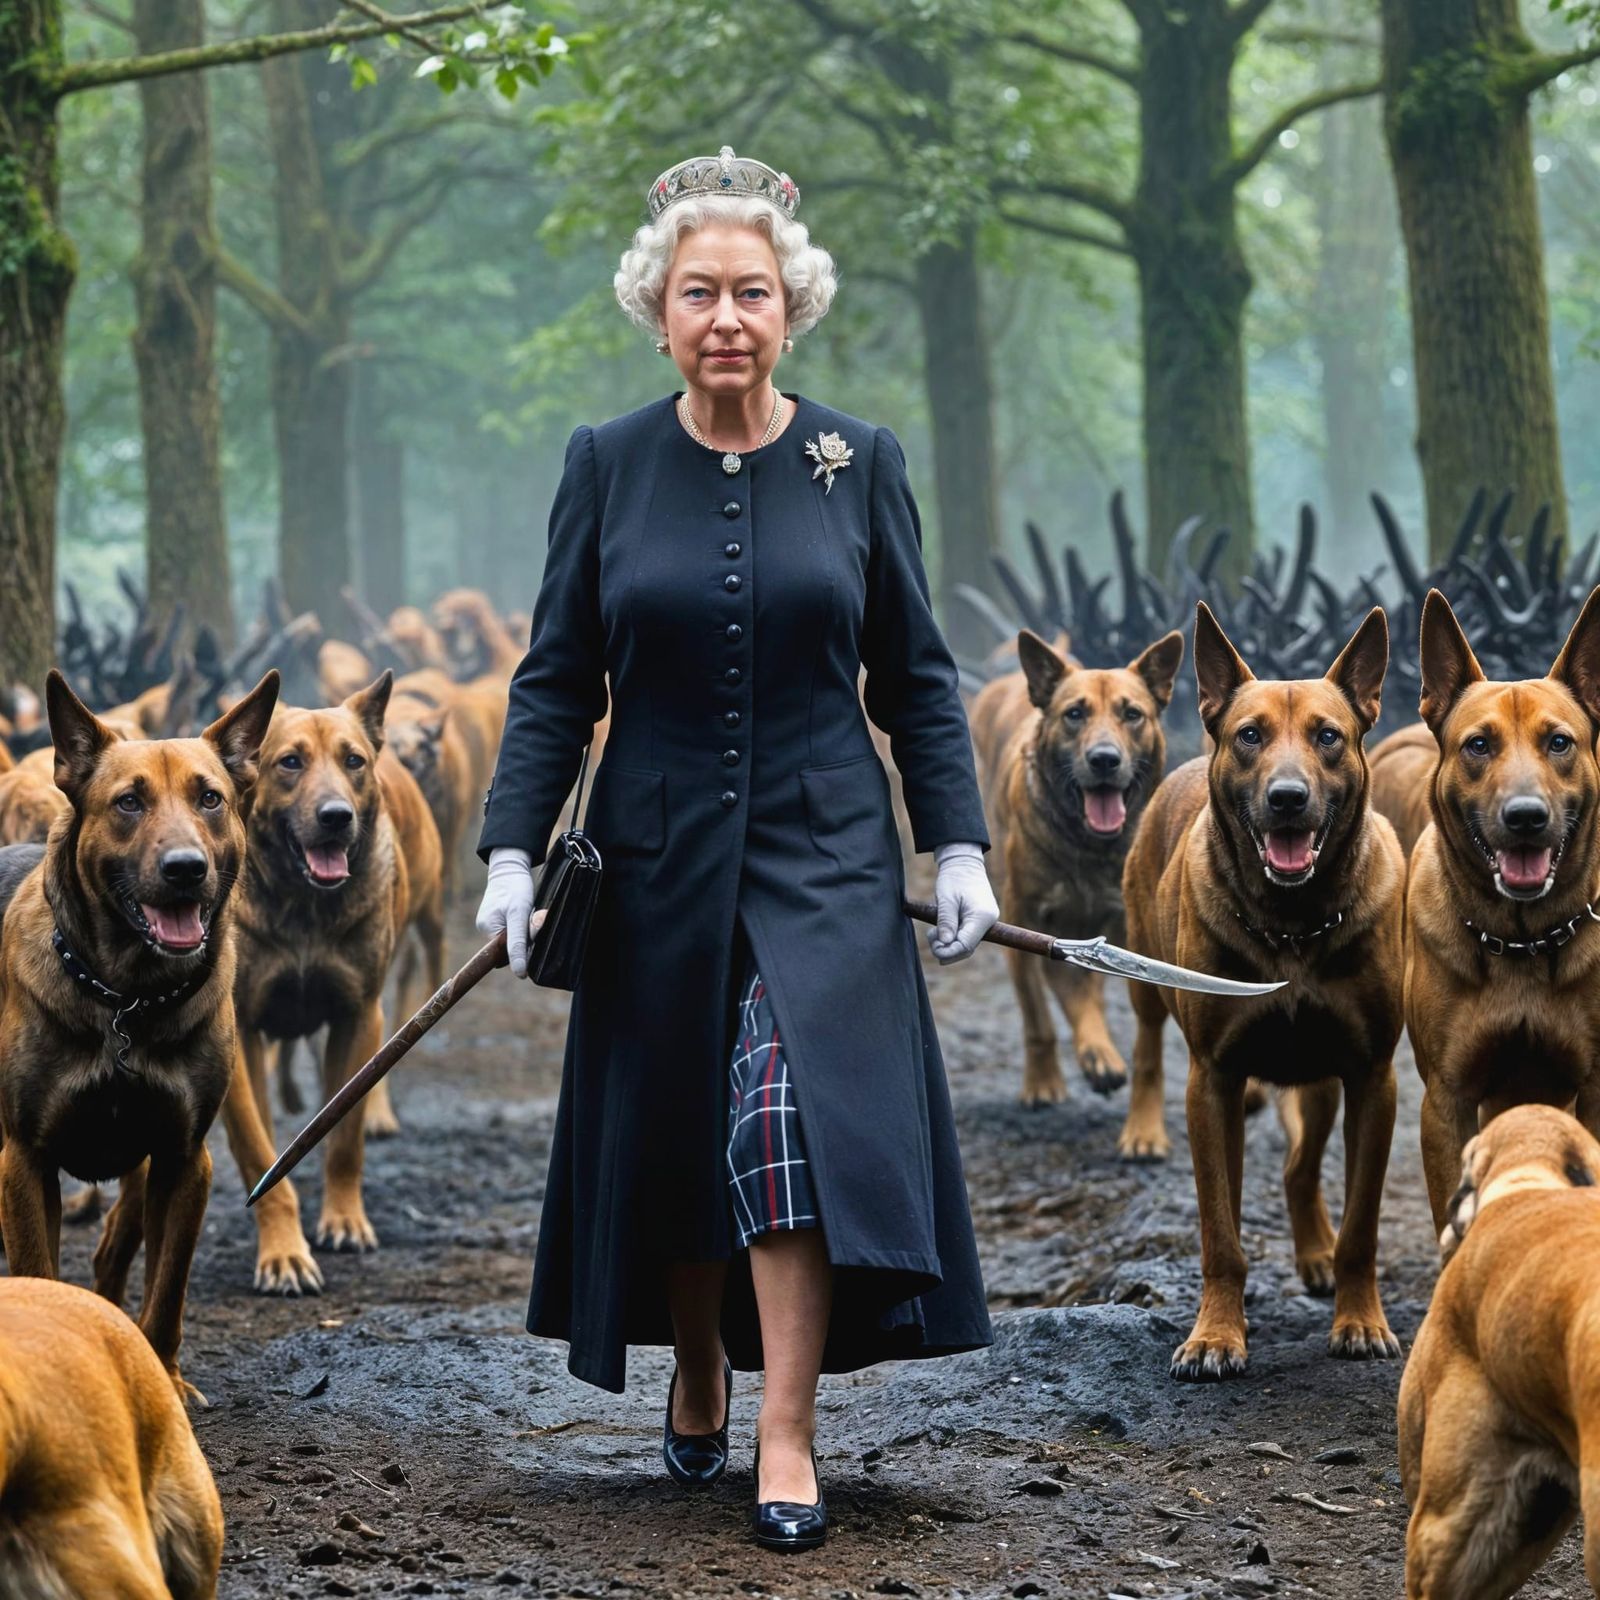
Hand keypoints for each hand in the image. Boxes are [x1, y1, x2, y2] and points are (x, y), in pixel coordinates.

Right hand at [477, 848, 536, 977]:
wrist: (511, 866)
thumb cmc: (516, 888)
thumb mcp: (519, 915)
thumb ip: (519, 943)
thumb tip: (521, 973)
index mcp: (487, 930)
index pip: (506, 955)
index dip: (522, 950)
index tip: (531, 934)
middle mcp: (486, 928)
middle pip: (511, 946)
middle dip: (525, 937)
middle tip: (533, 918)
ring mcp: (492, 922)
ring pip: (515, 937)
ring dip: (525, 929)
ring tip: (528, 911)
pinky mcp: (499, 916)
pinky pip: (514, 928)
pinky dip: (523, 923)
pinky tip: (526, 910)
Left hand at [928, 842, 997, 963]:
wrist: (964, 864)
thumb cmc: (954, 878)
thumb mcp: (946, 899)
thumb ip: (946, 921)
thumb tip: (944, 943)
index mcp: (982, 916)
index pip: (966, 945)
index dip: (948, 951)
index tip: (934, 945)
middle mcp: (988, 922)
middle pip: (967, 948)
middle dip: (947, 950)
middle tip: (931, 938)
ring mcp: (985, 922)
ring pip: (966, 944)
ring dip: (948, 943)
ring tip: (933, 932)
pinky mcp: (980, 921)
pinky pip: (966, 936)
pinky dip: (953, 937)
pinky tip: (940, 930)